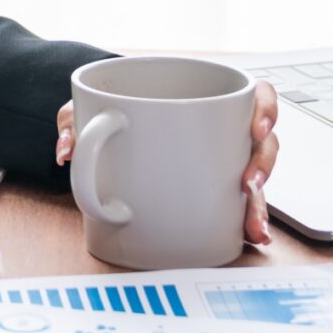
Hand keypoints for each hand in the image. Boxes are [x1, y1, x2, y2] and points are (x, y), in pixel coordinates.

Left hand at [54, 77, 279, 244]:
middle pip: (263, 142)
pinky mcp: (216, 191)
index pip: (255, 95)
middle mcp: (222, 129)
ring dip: (260, 204)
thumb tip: (68, 150)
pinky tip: (249, 237)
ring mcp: (223, 162)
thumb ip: (75, 119)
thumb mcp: (90, 106)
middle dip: (263, 165)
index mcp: (204, 97)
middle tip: (247, 184)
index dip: (265, 109)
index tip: (255, 127)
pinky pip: (240, 205)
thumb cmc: (109, 108)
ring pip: (257, 179)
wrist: (106, 133)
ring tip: (252, 225)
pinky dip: (246, 222)